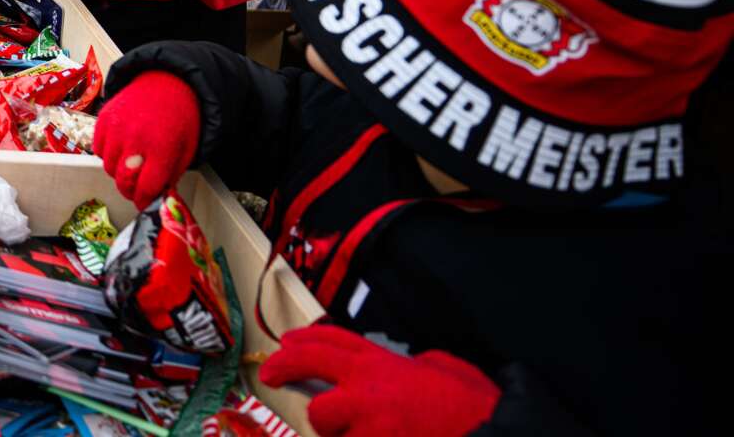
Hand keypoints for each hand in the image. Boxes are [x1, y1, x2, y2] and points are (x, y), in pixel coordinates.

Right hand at [88, 70, 200, 205]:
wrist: (166, 82)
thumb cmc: (180, 118)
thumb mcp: (187, 148)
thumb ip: (171, 174)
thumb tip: (157, 197)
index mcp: (162, 147)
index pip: (146, 187)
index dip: (144, 201)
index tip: (144, 204)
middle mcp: (136, 138)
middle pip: (123, 181)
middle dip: (130, 191)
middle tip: (136, 190)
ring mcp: (116, 128)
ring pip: (108, 167)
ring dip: (118, 172)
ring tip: (130, 164)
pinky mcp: (103, 119)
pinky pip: (98, 150)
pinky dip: (107, 155)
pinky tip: (121, 148)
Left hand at [259, 325, 499, 436]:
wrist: (496, 434)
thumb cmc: (474, 405)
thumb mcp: (441, 367)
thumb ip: (410, 364)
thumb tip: (403, 366)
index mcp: (383, 364)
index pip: (330, 341)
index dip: (301, 341)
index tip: (285, 344)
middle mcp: (366, 389)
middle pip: (309, 371)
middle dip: (285, 369)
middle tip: (272, 374)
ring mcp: (366, 424)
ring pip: (323, 423)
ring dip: (334, 429)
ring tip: (354, 430)